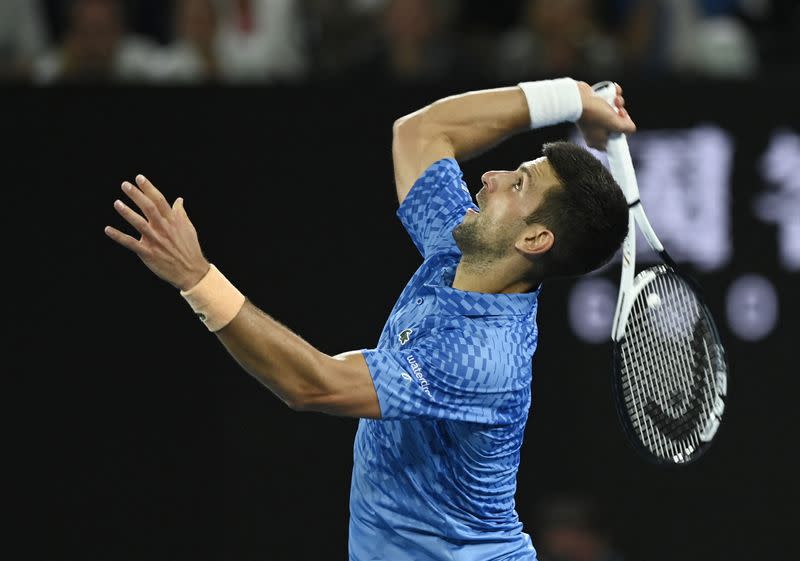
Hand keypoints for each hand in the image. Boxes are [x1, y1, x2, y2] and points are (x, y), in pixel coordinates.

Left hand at [105, 174, 209, 290]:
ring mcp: (155, 241)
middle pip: (149, 208)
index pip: (160, 200)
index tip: (139, 178)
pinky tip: (108, 229)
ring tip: (117, 203)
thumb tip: (179, 200)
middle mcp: (163, 228)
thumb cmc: (190, 249)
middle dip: (136, 195)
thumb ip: (181, 213)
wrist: (191, 271)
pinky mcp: (148, 253)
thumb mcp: (188, 228)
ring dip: (127, 213)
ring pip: (139, 223)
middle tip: (125, 185)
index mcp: (173, 221)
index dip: (149, 188)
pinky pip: (130, 243)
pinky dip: (118, 236)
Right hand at [576, 81, 635, 149]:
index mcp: (598, 142)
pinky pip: (607, 102)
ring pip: (613, 112)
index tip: (624, 123)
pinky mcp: (592, 108)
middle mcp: (595, 132)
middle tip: (619, 110)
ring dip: (618, 103)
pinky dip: (612, 96)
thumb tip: (631, 128)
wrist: (578, 98)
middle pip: (616, 125)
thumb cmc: (594, 113)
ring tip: (615, 99)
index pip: (616, 140)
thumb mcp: (615, 123)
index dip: (623, 131)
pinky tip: (614, 91)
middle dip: (621, 114)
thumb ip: (627, 128)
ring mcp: (593, 120)